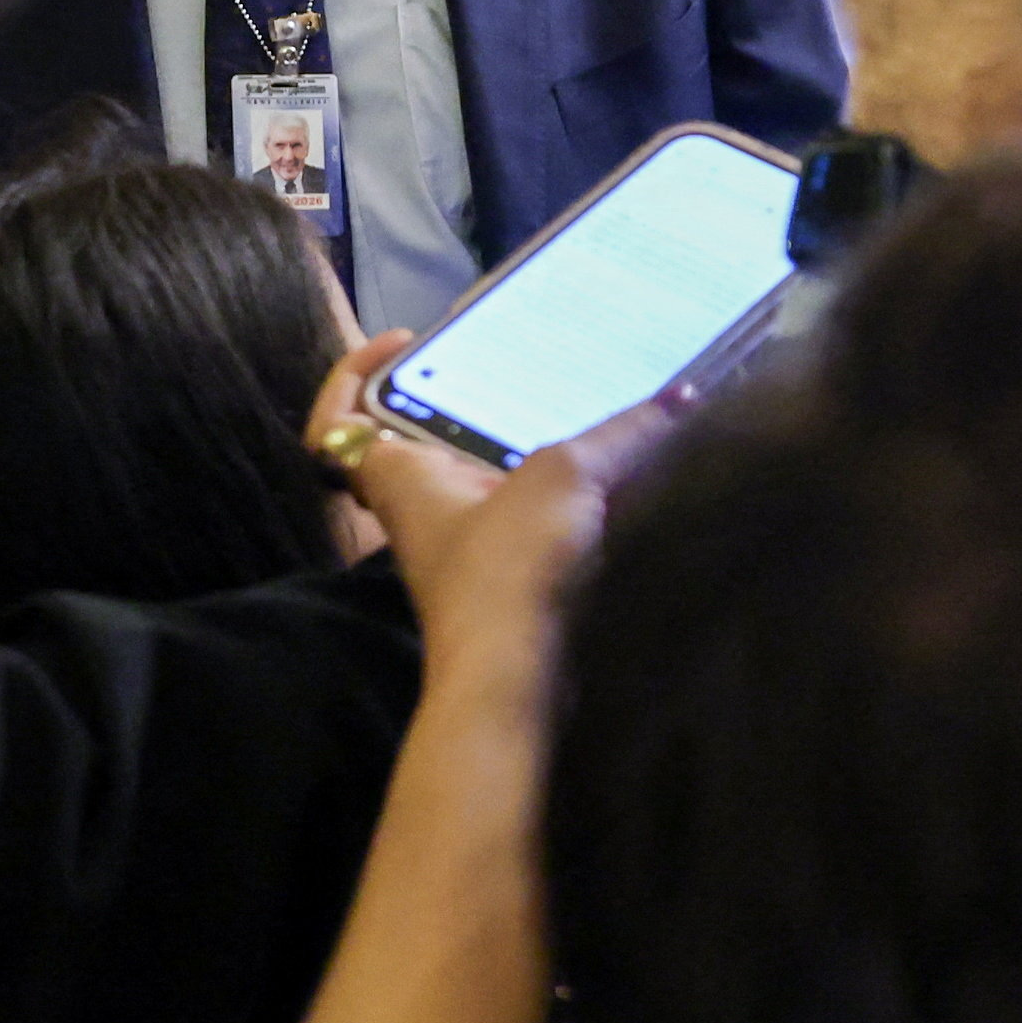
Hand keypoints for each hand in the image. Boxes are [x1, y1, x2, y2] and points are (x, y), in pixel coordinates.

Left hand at [309, 330, 665, 698]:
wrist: (521, 682)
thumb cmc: (507, 571)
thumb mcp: (566, 478)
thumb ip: (624, 433)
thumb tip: (683, 398)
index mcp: (399, 475)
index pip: (338, 418)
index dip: (353, 374)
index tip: (405, 340)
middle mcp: (423, 508)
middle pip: (421, 437)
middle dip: (462, 399)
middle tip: (510, 361)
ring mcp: (466, 546)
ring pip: (479, 478)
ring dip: (521, 446)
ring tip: (579, 401)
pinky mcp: (511, 578)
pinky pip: (525, 516)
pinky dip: (560, 493)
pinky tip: (612, 471)